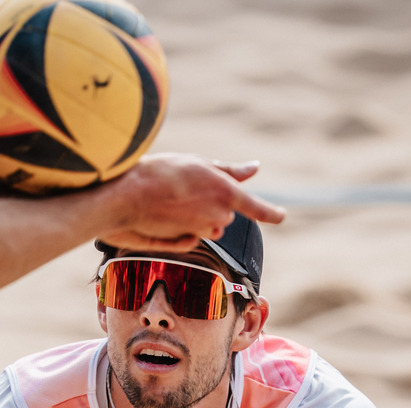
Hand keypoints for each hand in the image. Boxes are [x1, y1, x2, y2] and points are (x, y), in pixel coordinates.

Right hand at [99, 153, 284, 252]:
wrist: (128, 195)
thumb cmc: (161, 173)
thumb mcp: (199, 164)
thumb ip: (229, 171)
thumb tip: (255, 168)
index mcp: (226, 192)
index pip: (257, 207)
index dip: (270, 212)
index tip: (281, 216)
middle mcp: (219, 215)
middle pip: (225, 212)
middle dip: (211, 202)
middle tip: (187, 187)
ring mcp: (203, 230)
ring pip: (210, 224)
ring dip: (198, 215)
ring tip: (174, 199)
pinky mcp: (186, 240)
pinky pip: (194, 235)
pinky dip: (185, 227)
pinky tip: (167, 215)